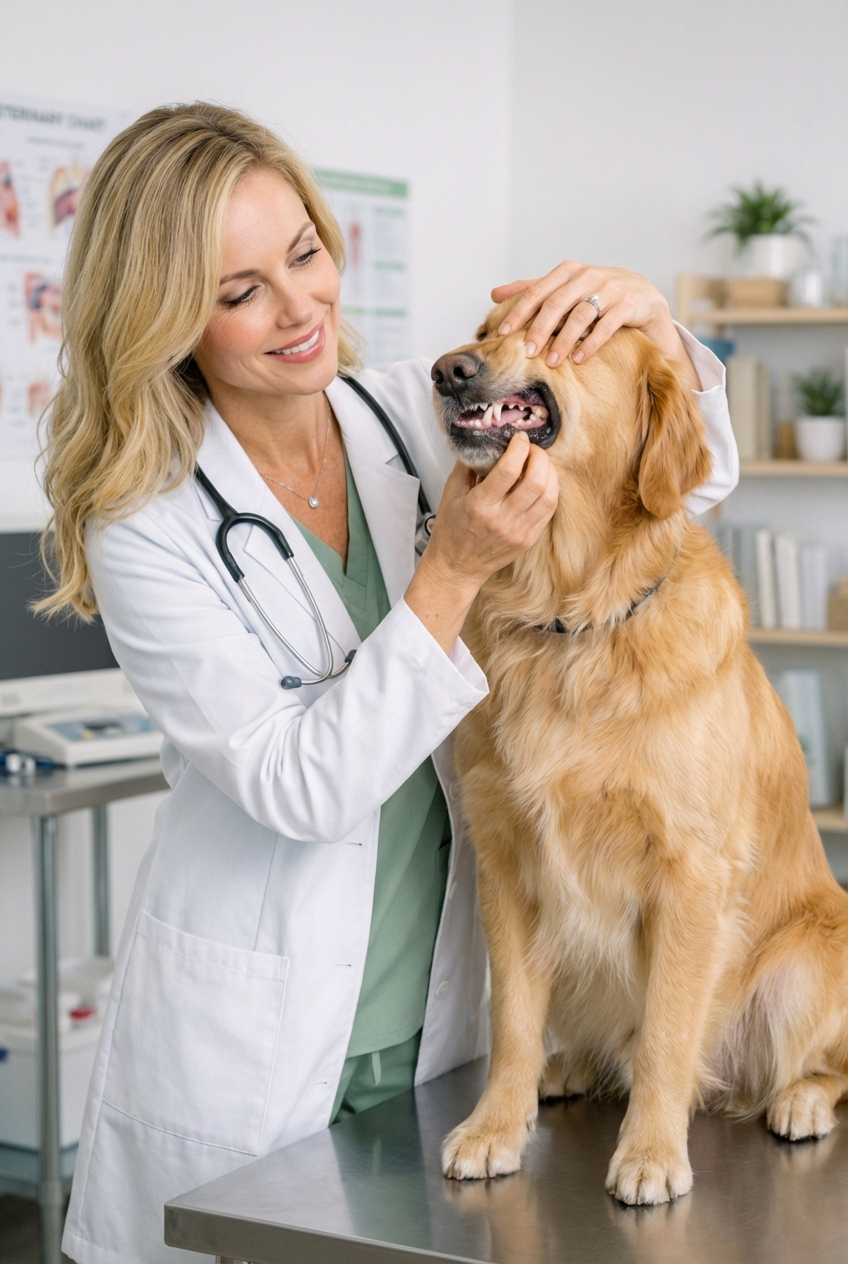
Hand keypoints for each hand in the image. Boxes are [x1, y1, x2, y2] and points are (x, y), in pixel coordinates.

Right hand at [404, 433, 558, 653]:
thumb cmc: (452, 530)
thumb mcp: (450, 494)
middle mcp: (502, 519)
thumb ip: (466, 466)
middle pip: (536, 481)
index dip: (519, 448)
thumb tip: (483, 441)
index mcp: (480, 505)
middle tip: (532, 449)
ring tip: (540, 464)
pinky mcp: (529, 539)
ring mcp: (519, 531)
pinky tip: (542, 482)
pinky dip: (550, 491)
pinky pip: (549, 510)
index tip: (519, 438)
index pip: (508, 470)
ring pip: (549, 496)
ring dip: (550, 473)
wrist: (457, 568)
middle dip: (539, 457)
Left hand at [491, 261, 698, 386]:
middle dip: (540, 328)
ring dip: (564, 340)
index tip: (503, 332)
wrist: (644, 300)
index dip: (520, 311)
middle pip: (558, 302)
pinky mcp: (629, 304)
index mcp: (569, 272)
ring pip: (581, 314)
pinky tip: (578, 359)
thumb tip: (494, 294)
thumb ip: (533, 291)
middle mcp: (589, 276)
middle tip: (526, 352)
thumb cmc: (598, 297)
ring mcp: (611, 288)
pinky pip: (607, 325)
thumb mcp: (566, 290)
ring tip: (551, 362)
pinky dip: (591, 343)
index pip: (538, 290)